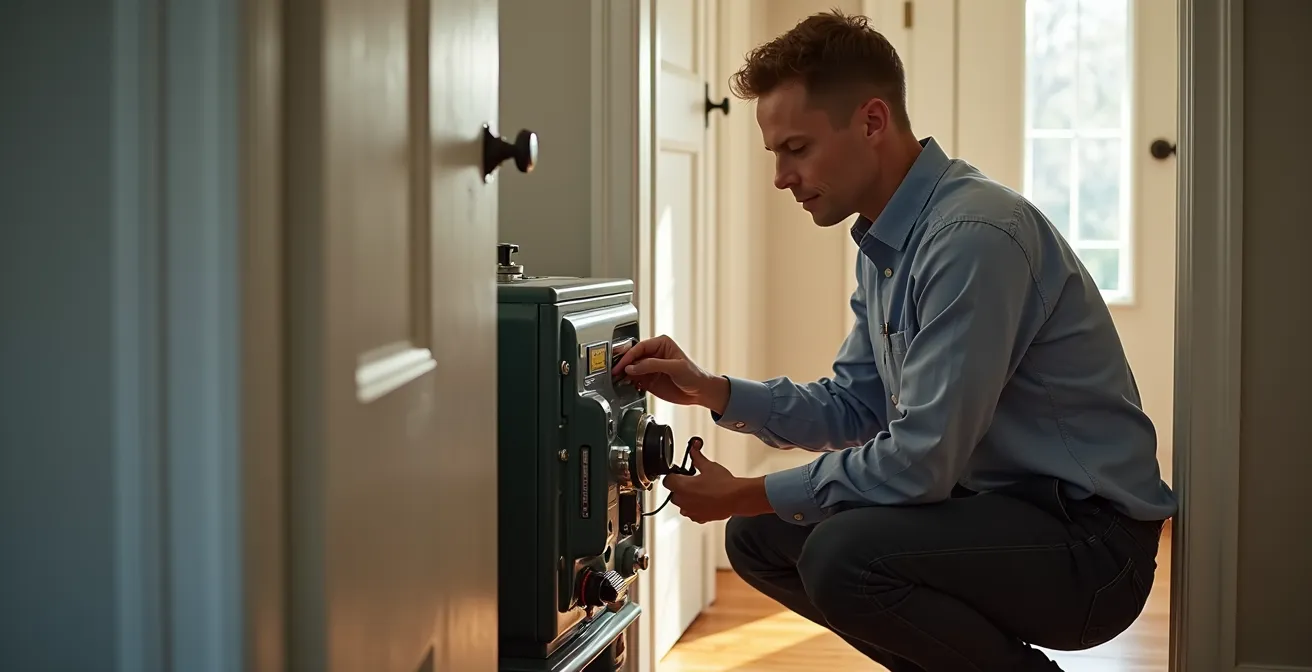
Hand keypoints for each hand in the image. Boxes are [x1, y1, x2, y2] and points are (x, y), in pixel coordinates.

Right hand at [611, 335, 727, 410]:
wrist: (701, 392)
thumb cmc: (695, 375)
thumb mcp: (675, 367)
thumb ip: (653, 365)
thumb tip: (633, 367)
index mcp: (661, 344)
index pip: (639, 347)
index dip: (629, 356)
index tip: (622, 365)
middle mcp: (654, 355)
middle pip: (633, 358)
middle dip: (624, 365)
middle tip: (616, 373)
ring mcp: (651, 368)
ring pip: (632, 369)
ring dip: (625, 375)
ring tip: (618, 380)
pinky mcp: (650, 381)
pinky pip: (635, 380)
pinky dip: (629, 383)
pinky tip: (627, 386)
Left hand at [662, 439, 772, 523]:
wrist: (736, 498)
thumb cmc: (723, 485)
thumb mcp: (708, 466)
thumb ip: (697, 457)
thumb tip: (694, 449)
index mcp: (682, 487)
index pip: (667, 480)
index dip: (673, 475)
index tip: (679, 473)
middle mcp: (683, 501)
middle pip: (673, 493)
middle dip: (679, 487)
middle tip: (690, 481)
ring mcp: (691, 511)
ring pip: (681, 505)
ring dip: (686, 498)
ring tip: (699, 491)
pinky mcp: (699, 518)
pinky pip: (691, 513)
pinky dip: (695, 508)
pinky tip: (704, 501)